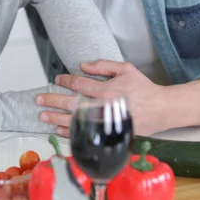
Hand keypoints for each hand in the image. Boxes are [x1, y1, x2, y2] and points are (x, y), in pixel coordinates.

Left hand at [36, 60, 169, 136]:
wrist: (160, 109)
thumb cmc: (143, 88)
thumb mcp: (126, 69)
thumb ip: (103, 65)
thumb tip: (82, 65)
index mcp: (107, 89)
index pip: (79, 84)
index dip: (65, 81)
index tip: (57, 80)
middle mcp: (103, 107)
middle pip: (72, 104)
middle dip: (53, 100)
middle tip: (38, 99)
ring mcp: (104, 122)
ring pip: (75, 121)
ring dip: (56, 118)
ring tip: (43, 115)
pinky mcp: (107, 134)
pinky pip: (84, 134)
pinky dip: (70, 132)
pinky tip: (58, 129)